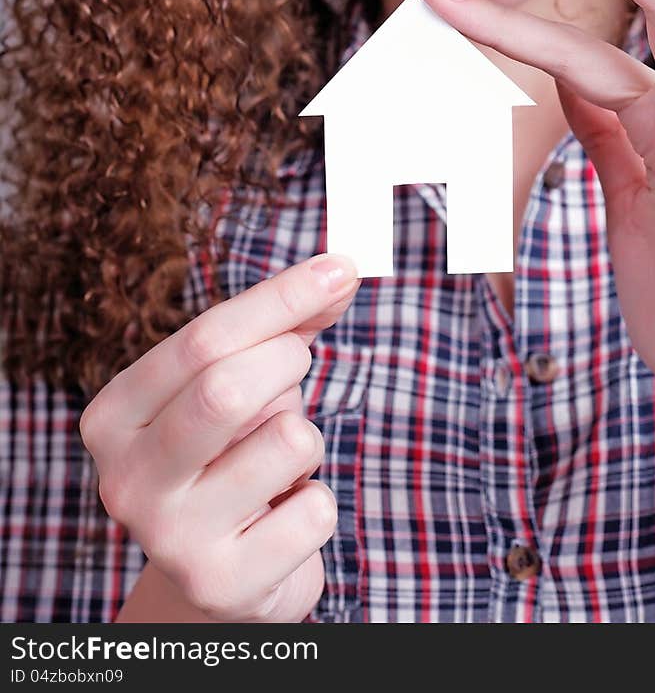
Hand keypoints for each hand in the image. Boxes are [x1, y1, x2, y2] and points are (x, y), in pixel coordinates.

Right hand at [80, 254, 359, 621]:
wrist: (222, 576)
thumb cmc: (235, 455)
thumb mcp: (247, 383)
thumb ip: (287, 325)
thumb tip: (341, 271)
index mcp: (116, 414)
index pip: (203, 338)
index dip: (281, 298)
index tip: (341, 268)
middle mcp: (126, 478)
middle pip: (225, 389)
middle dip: (286, 363)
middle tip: (301, 366)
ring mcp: (169, 538)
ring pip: (286, 442)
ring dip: (307, 440)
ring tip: (281, 466)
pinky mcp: (221, 584)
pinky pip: (315, 509)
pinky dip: (318, 502)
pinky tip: (283, 520)